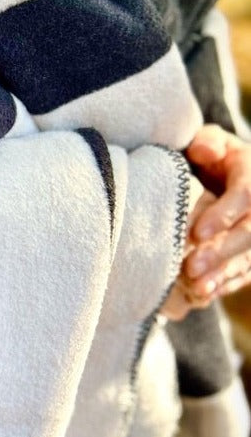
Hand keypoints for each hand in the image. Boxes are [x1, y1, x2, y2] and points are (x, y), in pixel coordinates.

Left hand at [163, 125, 250, 320]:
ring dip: (224, 274)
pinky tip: (205, 295)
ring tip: (198, 289)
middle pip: (250, 232)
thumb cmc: (213, 156)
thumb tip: (202, 151)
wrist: (228, 172)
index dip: (224, 215)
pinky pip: (247, 271)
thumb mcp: (211, 141)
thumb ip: (207, 143)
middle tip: (191, 268)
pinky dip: (227, 283)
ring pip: (250, 256)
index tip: (197, 233)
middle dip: (222, 252)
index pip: (247, 194)